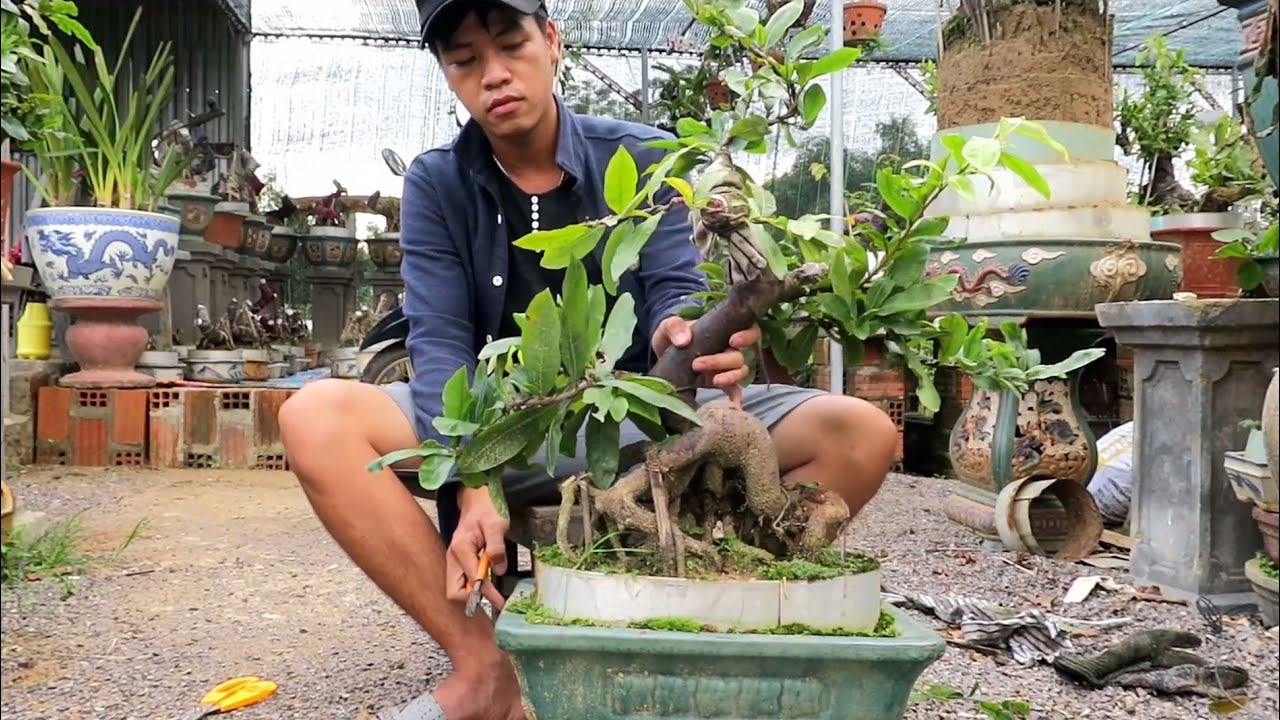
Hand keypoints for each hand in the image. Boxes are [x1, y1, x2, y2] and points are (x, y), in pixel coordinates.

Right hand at [445, 487, 507, 610]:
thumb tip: (499, 570)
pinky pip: (462, 580)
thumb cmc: (487, 509)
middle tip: (494, 596)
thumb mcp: (496, 524)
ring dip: (472, 593)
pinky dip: (473, 586)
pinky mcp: (458, 561)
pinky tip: (488, 582)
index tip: (501, 602)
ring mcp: (453, 560)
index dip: (487, 593)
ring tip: (494, 591)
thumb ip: (497, 547)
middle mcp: (452, 557)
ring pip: (456, 588)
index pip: (472, 580)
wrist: (477, 499)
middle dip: (471, 598)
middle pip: (454, 591)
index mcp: (461, 549)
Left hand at [651, 316, 760, 407]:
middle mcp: (728, 348)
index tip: (733, 340)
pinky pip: (734, 389)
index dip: (748, 335)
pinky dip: (736, 396)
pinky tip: (734, 405)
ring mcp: (724, 366)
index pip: (748, 328)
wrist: (662, 357)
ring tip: (714, 382)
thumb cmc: (670, 337)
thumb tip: (684, 340)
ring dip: (730, 377)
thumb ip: (674, 327)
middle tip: (697, 364)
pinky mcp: (719, 382)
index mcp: (721, 331)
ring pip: (740, 371)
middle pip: (739, 355)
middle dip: (722, 361)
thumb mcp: (668, 327)